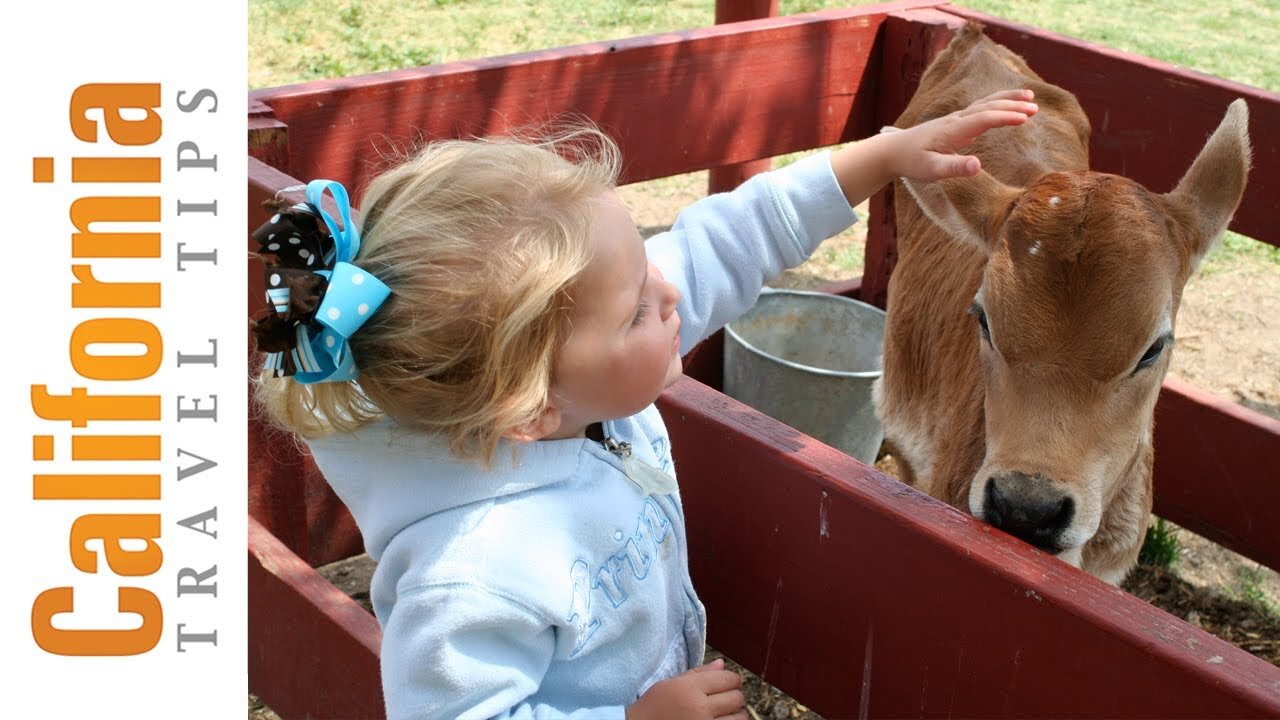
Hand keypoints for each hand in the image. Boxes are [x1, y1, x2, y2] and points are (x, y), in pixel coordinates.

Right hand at [626, 658, 746, 719]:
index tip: (728, 683)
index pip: (728, 679)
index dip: (732, 680)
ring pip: (740, 718)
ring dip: (735, 715)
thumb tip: (722, 664)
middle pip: (736, 698)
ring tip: (723, 714)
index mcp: (690, 689)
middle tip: (725, 699)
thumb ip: (699, 673)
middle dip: (734, 696)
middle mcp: (699, 708)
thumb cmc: (654, 707)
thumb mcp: (671, 684)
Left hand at [884, 89, 1037, 179]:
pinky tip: (1007, 107)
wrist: (892, 150)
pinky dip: (997, 104)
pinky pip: (981, 109)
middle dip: (1012, 105)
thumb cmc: (911, 161)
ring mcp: (956, 119)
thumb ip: (954, 168)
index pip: (983, 119)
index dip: (1004, 117)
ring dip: (1008, 100)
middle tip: (1035, 108)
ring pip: (986, 104)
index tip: (1024, 118)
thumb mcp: (931, 170)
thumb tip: (978, 166)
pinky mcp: (956, 123)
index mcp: (952, 130)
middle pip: (988, 106)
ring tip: (1030, 98)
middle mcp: (956, 120)